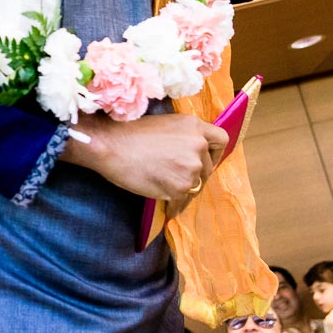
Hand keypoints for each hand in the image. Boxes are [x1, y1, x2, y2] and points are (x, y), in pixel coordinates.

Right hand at [62, 112, 226, 199]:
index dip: (215, 153)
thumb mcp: (165, 125)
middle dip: (197, 174)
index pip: (221, 140)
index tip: (206, 161)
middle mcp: (198, 145)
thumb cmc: (129, 133)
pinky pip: (182, 201)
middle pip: (208, 167)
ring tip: (168, 191)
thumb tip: (189, 155)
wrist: (111, 145)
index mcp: (195, 126)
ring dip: (184, 190)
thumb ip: (183, 137)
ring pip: (196, 185)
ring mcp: (191, 167)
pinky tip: (168, 207)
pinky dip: (175, 206)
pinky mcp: (180, 187)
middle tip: (180, 179)